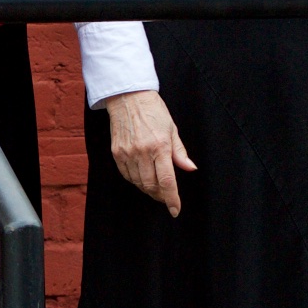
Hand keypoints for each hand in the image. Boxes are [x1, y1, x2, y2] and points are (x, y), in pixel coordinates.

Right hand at [101, 90, 195, 215]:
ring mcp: (128, 153)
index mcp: (160, 146)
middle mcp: (143, 152)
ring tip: (156, 188)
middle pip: (151, 186)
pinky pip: (127, 175)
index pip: (167, 181)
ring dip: (148, 190)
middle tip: (167, 197)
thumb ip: (180, 152)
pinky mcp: (117, 153)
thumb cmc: (153, 111)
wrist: (128, 97)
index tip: (175, 210)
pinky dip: (136, 181)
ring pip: (139, 183)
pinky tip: (142, 178)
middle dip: (161, 196)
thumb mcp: (172, 129)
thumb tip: (190, 168)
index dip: (172, 199)